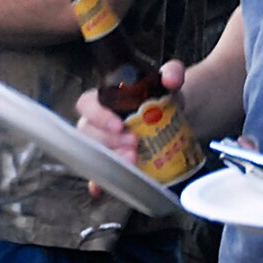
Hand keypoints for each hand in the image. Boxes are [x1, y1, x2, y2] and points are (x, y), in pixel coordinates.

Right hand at [76, 59, 184, 192]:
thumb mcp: (170, 81)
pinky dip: (98, 184)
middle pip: (87, 133)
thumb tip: (170, 78)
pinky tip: (102, 189)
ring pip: (92, 154)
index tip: (119, 123)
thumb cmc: (163, 98)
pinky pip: (97, 177)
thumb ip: (172, 72)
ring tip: (134, 160)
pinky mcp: (112, 164)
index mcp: (104, 99)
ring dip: (110, 159)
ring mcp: (103, 145)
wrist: (176, 119)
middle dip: (108, 141)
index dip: (98, 115)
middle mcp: (98, 123)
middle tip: (134, 144)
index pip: (86, 104)